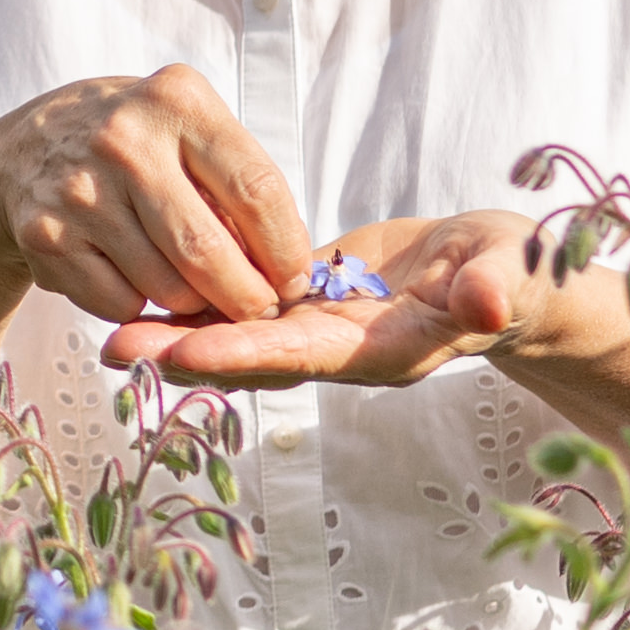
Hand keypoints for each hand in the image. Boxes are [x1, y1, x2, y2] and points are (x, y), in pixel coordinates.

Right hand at [0, 65, 315, 334]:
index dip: (286, 248)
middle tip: (260, 311)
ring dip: (193, 305)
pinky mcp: (46, 237)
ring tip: (194, 290)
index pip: (257, 188)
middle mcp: (125, 141)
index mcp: (176, 101)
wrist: (21, 152)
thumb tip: (286, 268)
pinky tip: (136, 279)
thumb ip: (234, 182)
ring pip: (166, 287)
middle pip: (209, 250)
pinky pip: (120, 304)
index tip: (296, 279)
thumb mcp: (183, 127)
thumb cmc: (132, 144)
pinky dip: (140, 308)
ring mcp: (79, 191)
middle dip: (247, 297)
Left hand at [96, 207, 571, 389]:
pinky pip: (249, 310)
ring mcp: (324, 331)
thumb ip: (495, 287)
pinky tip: (150, 292)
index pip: (305, 355)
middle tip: (115, 351)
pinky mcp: (313, 304)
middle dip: (186, 355)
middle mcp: (343, 351)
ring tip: (110, 332)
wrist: (507, 276)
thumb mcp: (512, 271)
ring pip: (241, 336)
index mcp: (386, 349)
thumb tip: (488, 303)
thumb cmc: (519, 273)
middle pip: (254, 357)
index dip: (246, 353)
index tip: (187, 351)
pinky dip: (201, 305)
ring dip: (178, 335)